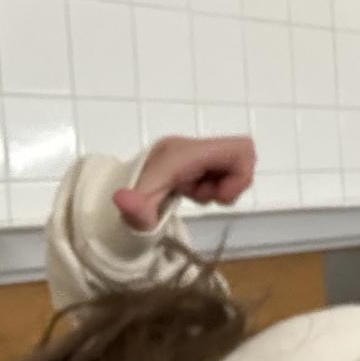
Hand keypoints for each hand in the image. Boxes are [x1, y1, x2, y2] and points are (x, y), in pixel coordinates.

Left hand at [113, 135, 255, 231]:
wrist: (117, 191)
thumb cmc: (133, 202)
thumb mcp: (136, 212)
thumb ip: (134, 208)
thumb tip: (121, 199)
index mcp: (184, 153)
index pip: (240, 149)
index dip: (241, 176)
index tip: (220, 197)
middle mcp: (192, 147)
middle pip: (240, 158)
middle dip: (230, 184)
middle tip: (206, 197)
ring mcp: (194, 152)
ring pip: (231, 166)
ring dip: (219, 186)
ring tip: (193, 194)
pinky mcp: (194, 160)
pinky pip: (219, 170)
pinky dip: (213, 185)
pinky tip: (192, 191)